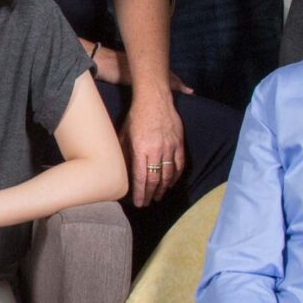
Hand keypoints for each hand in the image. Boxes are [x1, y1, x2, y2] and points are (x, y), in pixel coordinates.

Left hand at [122, 88, 186, 208]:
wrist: (154, 99)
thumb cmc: (135, 117)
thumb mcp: (124, 135)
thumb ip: (125, 153)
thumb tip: (123, 171)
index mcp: (141, 148)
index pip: (140, 177)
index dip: (140, 192)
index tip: (138, 203)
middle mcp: (156, 150)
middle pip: (155, 179)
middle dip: (151, 193)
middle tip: (147, 203)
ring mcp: (170, 146)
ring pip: (168, 174)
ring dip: (164, 188)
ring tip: (159, 196)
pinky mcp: (179, 142)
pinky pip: (180, 164)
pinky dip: (176, 176)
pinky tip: (171, 183)